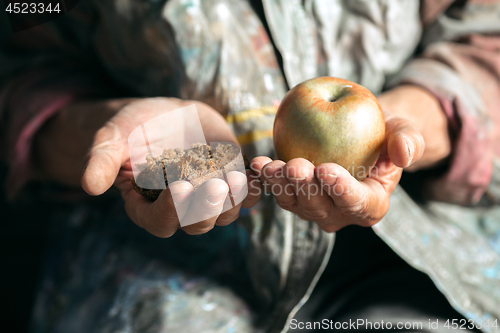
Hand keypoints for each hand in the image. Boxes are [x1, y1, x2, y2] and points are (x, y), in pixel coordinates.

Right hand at [35, 98, 260, 236]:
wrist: (168, 115)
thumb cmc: (135, 126)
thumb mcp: (113, 138)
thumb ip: (102, 161)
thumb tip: (89, 186)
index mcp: (149, 206)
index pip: (160, 222)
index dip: (171, 211)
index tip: (179, 188)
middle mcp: (181, 209)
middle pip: (197, 225)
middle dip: (208, 209)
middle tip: (215, 185)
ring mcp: (208, 198)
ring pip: (225, 214)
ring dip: (234, 200)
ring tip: (237, 178)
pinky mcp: (230, 182)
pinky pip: (245, 194)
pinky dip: (253, 186)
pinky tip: (256, 169)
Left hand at [249, 85, 447, 231]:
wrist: (357, 133)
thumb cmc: (383, 134)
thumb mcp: (403, 131)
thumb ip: (408, 141)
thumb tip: (403, 155)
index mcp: (371, 205)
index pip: (358, 204)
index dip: (342, 191)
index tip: (326, 170)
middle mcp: (341, 214)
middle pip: (321, 208)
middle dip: (306, 189)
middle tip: (295, 166)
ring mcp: (314, 208)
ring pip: (295, 203)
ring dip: (280, 186)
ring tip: (269, 166)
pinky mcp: (294, 196)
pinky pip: (279, 191)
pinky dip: (267, 179)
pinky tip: (257, 163)